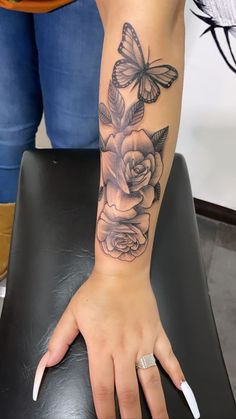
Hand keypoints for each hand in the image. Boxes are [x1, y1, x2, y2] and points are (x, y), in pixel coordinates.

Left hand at [32, 271, 193, 418]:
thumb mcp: (72, 314)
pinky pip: (168, 355)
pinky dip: (176, 371)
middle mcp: (124, 349)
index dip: (105, 412)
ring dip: (156, 404)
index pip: (103, 388)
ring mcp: (144, 341)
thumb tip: (45, 365)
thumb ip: (58, 341)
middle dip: (131, 416)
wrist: (122, 272)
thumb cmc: (96, 293)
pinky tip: (182, 388)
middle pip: (128, 391)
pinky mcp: (157, 332)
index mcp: (101, 347)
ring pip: (151, 379)